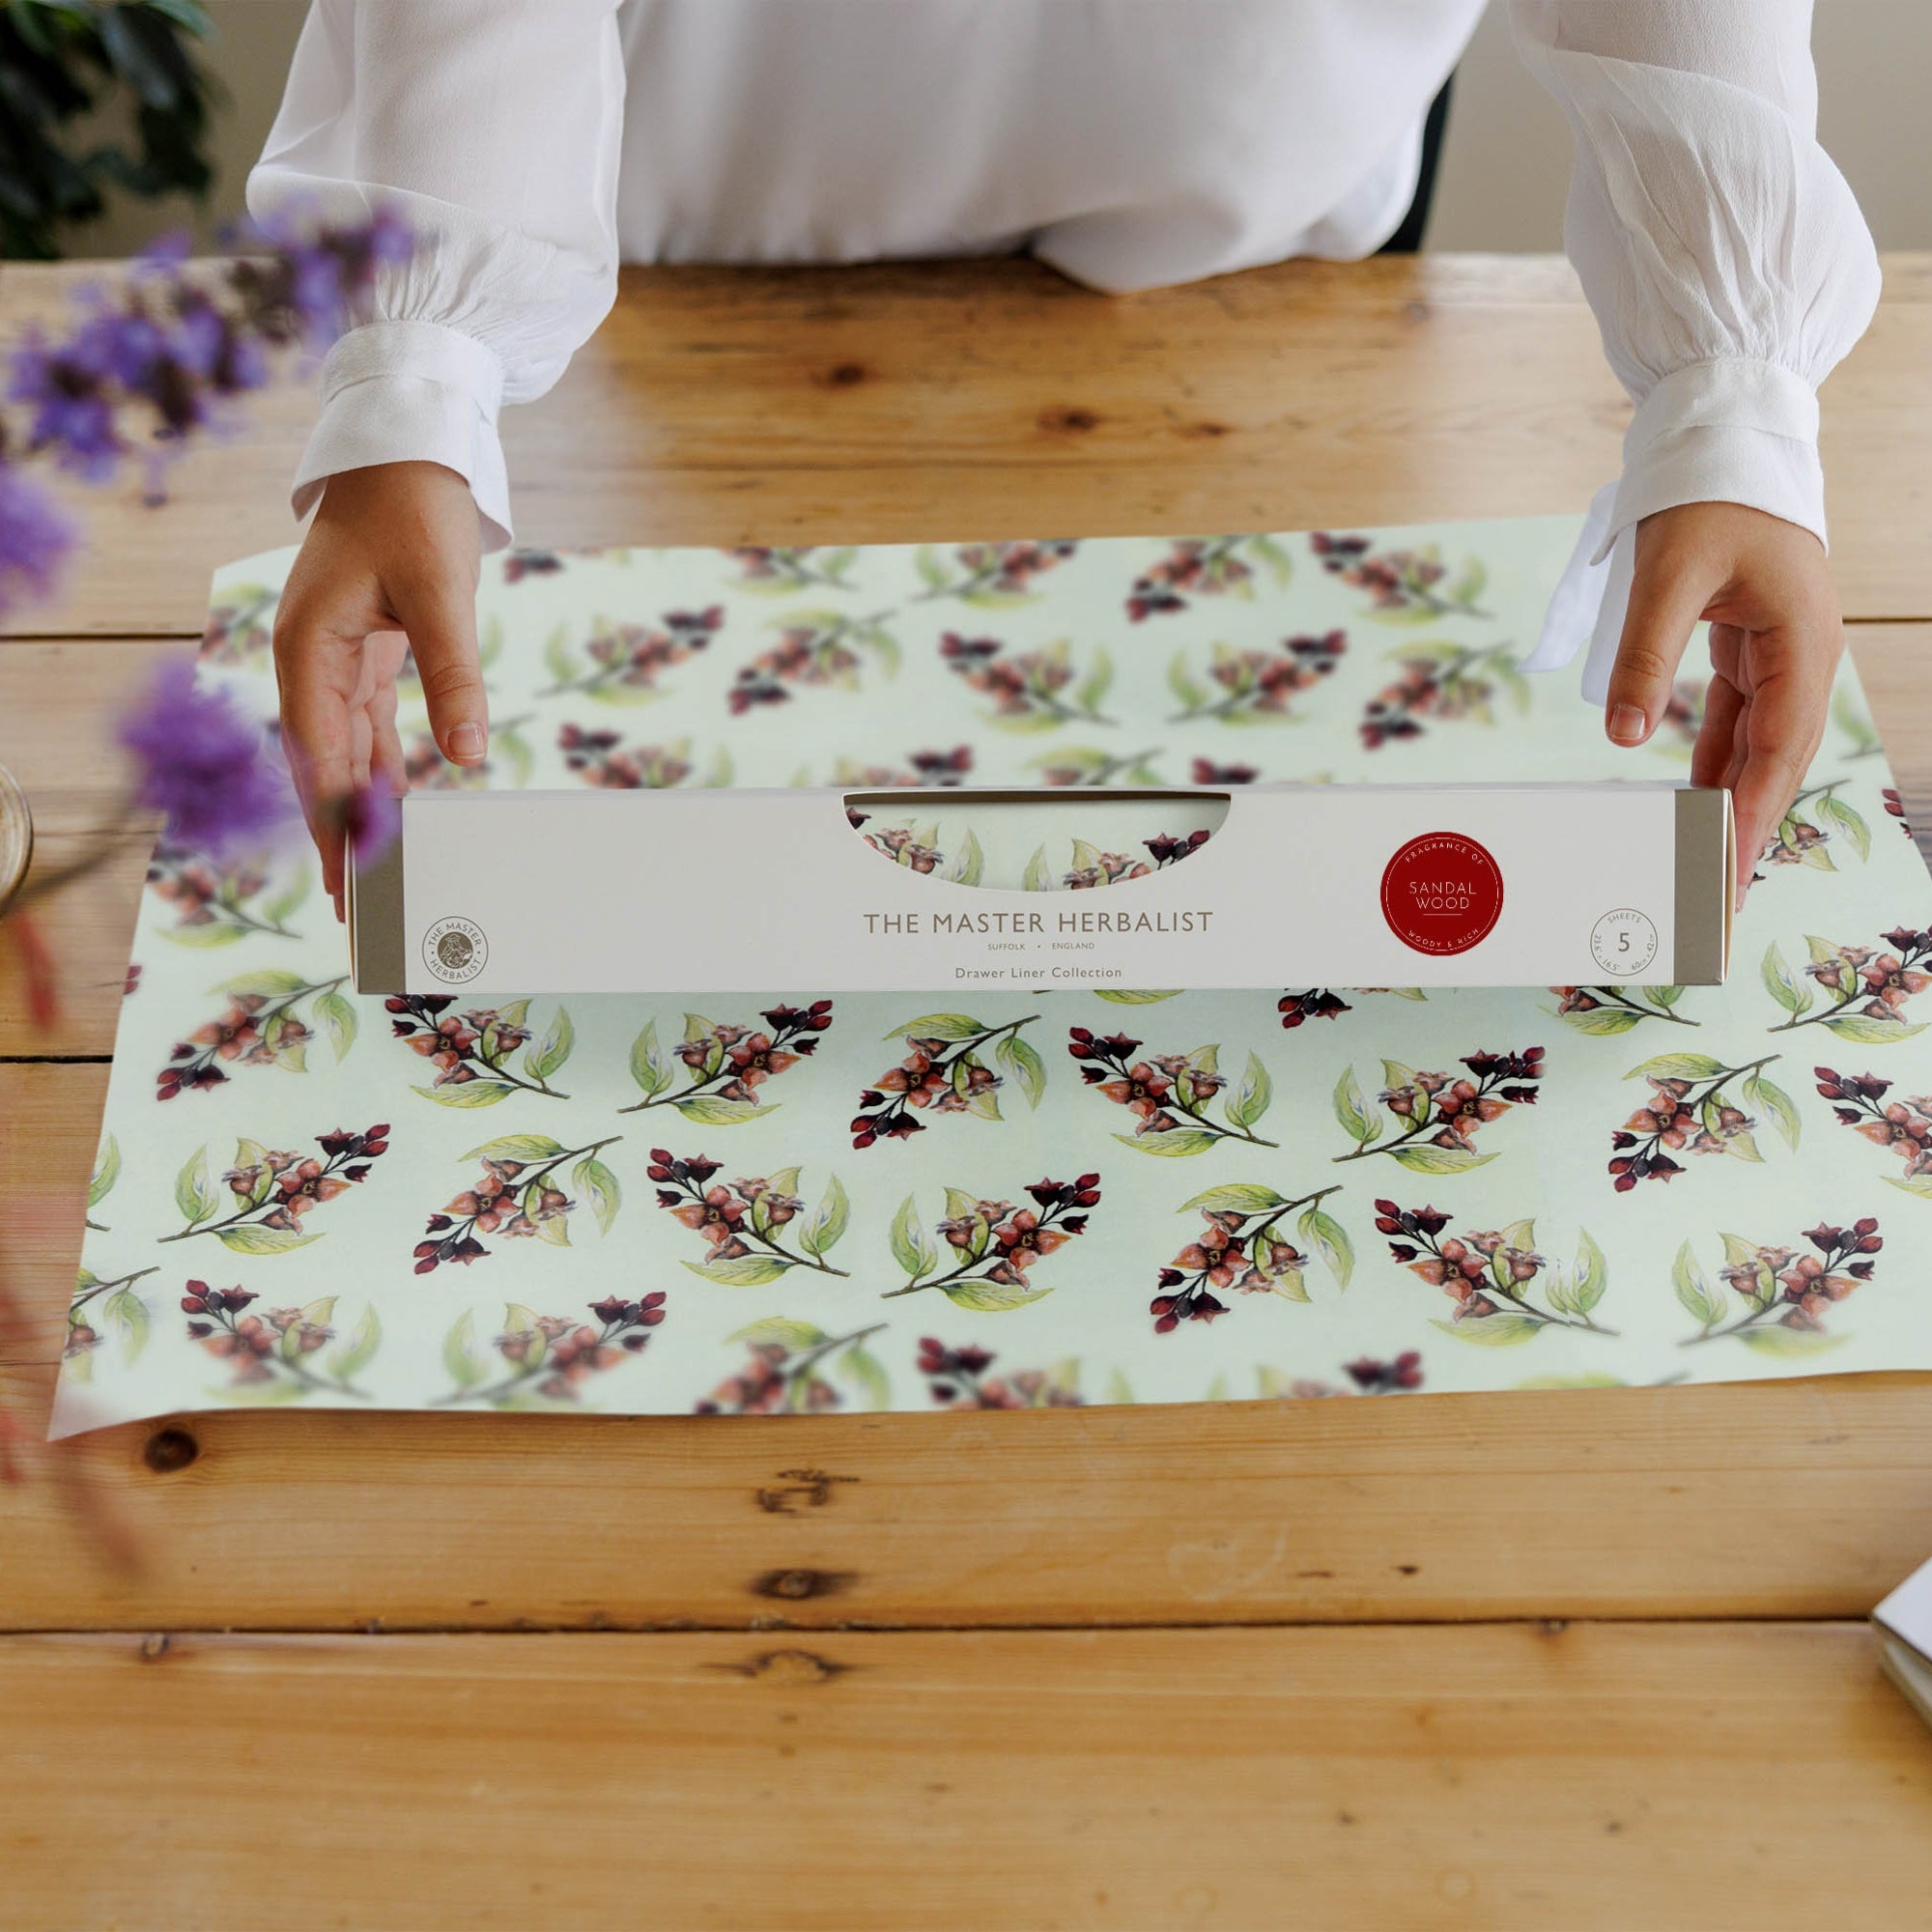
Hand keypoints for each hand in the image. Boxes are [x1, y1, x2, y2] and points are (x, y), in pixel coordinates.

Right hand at [273, 461, 485, 918]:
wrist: (407, 450)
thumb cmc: (414, 508)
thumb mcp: (442, 591)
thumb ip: (452, 674)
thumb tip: (465, 754)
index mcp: (308, 644)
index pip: (317, 751)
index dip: (333, 819)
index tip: (350, 876)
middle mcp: (308, 659)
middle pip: (320, 767)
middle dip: (337, 838)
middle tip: (354, 912)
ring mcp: (331, 658)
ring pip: (341, 755)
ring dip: (356, 816)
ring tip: (370, 884)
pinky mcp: (363, 655)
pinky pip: (365, 730)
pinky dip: (378, 776)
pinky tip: (392, 820)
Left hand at [1603, 501, 1842, 908]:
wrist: (1726, 440)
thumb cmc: (1708, 495)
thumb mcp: (1670, 574)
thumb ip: (1644, 656)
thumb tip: (1620, 734)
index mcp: (1802, 641)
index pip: (1778, 747)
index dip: (1751, 812)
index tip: (1727, 867)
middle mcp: (1803, 656)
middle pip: (1777, 760)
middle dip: (1748, 827)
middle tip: (1718, 897)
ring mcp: (1780, 654)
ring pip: (1758, 746)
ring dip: (1732, 802)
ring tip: (1706, 866)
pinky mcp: (1750, 650)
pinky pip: (1736, 721)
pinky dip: (1715, 763)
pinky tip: (1693, 803)